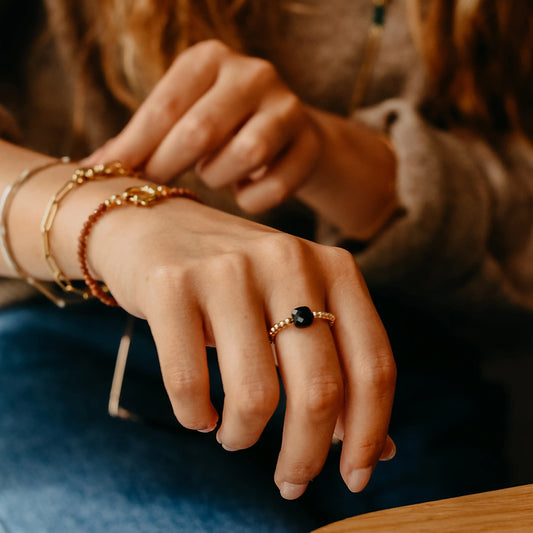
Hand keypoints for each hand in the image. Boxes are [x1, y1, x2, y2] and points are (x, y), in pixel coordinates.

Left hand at [86, 40, 320, 213]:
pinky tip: (247, 190)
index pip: (165, 107)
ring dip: (220, 176)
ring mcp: (288, 106)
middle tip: (162, 188)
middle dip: (174, 166)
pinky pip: (273, 188)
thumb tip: (87, 171)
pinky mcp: (311, 145)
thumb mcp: (180, 121)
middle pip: (201, 130)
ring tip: (216, 174)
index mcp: (210, 59)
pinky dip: (252, 200)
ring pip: (244, 155)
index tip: (119, 180)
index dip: (140, 150)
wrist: (288, 136)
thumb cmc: (221, 129)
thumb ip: (141, 141)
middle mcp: (253, 73)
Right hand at [86, 195, 395, 498]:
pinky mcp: (172, 284)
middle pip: (320, 390)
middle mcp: (288, 260)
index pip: (373, 365)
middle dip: (305, 456)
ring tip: (235, 434)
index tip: (353, 478)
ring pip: (256, 394)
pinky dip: (195, 417)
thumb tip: (379, 450)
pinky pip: (189, 382)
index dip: (368, 434)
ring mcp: (228, 270)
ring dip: (244, 436)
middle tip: (289, 480)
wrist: (157, 227)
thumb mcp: (296, 306)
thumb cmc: (237, 278)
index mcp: (334, 267)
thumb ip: (337, 368)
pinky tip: (199, 415)